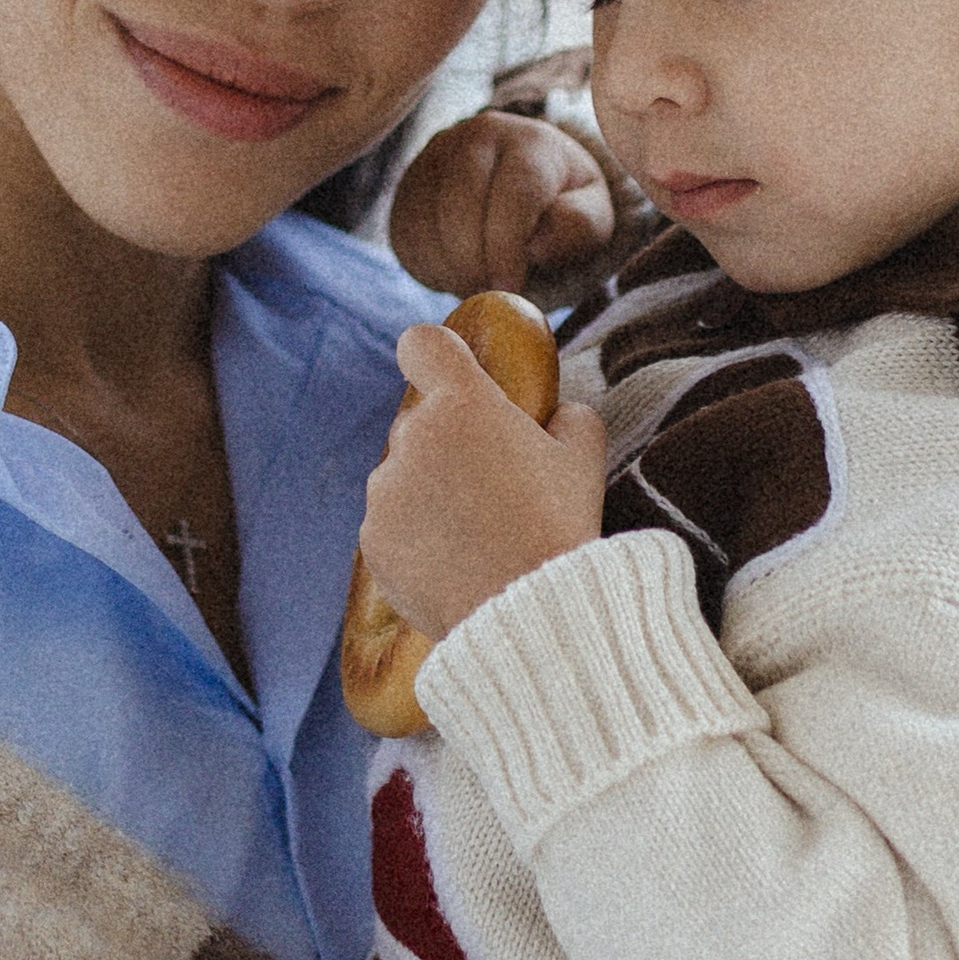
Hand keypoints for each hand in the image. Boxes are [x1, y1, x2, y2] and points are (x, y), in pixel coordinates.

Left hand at [360, 320, 607, 640]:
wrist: (531, 615)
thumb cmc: (561, 528)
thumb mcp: (585, 457)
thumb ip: (568, 416)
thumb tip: (555, 414)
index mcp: (463, 403)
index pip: (422, 344)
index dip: (434, 355)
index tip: (448, 375)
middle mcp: (412, 438)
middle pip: (421, 426)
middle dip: (449, 448)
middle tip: (494, 492)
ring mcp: (385, 492)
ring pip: (403, 480)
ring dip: (430, 497)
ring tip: (478, 540)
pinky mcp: (373, 542)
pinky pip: (392, 529)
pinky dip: (416, 543)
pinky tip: (457, 567)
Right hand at [390, 113, 615, 297]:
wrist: (527, 188)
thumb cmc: (563, 208)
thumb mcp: (592, 218)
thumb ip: (578, 227)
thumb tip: (536, 246)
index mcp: (531, 142)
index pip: (514, 194)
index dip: (508, 247)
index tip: (509, 287)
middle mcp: (476, 136)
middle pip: (460, 202)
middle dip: (473, 260)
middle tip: (488, 294)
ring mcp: (435, 157)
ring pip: (426, 220)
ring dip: (449, 267)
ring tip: (477, 284)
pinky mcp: (408, 185)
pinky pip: (405, 233)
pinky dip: (428, 266)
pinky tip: (456, 272)